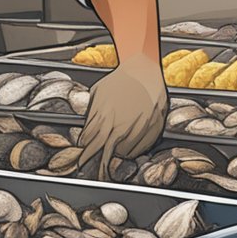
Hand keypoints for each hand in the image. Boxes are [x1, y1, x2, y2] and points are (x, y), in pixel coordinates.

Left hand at [77, 60, 166, 179]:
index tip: (82, 162)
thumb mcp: (97, 95)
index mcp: (107, 117)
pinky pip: (142, 148)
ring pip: (126, 153)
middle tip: (98, 167)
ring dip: (118, 153)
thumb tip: (85, 136)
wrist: (143, 70)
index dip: (86, 156)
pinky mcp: (154, 128)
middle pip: (110, 152)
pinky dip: (134, 150)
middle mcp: (123, 124)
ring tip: (114, 146)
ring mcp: (140, 127)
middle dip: (101, 161)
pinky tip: (128, 145)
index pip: (93, 144)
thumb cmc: (119, 80)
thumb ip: (91, 117)